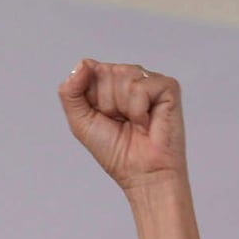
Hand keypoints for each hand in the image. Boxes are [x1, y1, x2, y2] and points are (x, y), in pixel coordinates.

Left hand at [58, 59, 187, 191]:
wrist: (141, 173)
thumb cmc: (115, 152)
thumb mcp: (80, 121)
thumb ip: (70, 92)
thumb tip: (82, 64)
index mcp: (108, 83)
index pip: (89, 68)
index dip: (90, 97)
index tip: (101, 117)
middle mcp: (129, 77)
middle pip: (105, 71)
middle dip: (106, 103)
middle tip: (120, 122)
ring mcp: (149, 80)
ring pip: (122, 75)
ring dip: (122, 107)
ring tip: (133, 123)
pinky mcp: (168, 87)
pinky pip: (140, 87)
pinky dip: (138, 111)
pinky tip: (146, 123)